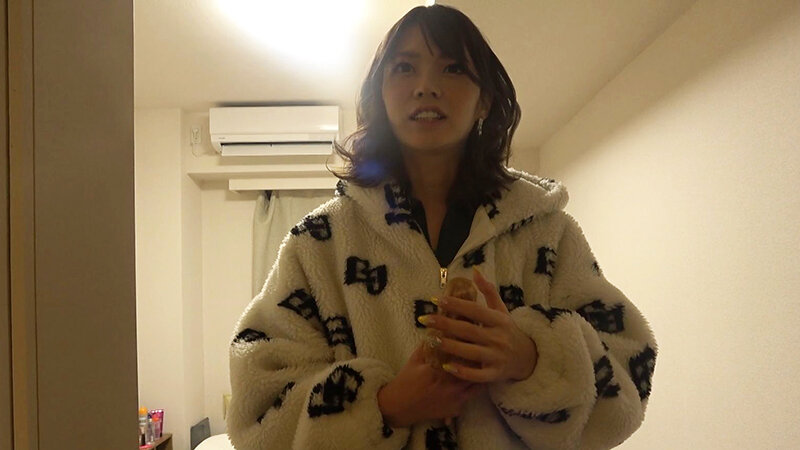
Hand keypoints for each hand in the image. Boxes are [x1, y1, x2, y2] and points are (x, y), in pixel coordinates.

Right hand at [377, 342, 486, 427]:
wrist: (399, 407)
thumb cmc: (406, 381)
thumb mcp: (415, 359)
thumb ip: (428, 343)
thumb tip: (439, 327)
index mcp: (439, 371)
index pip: (461, 354)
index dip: (469, 344)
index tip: (473, 336)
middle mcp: (450, 386)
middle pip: (474, 368)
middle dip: (478, 357)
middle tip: (481, 347)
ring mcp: (456, 400)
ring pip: (478, 382)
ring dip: (479, 371)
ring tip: (481, 361)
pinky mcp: (457, 409)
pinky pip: (472, 396)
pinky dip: (474, 386)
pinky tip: (474, 377)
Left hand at [421, 267, 537, 382]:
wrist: (528, 358)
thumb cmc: (508, 330)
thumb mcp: (501, 310)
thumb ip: (488, 291)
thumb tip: (474, 271)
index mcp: (499, 320)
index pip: (474, 310)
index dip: (455, 304)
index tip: (436, 299)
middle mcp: (498, 338)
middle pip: (468, 330)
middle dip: (445, 324)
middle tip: (424, 320)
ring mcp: (497, 357)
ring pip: (470, 352)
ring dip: (449, 346)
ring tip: (430, 340)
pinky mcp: (495, 374)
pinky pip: (477, 375)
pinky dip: (462, 372)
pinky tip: (446, 366)